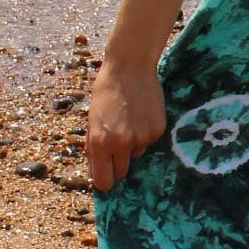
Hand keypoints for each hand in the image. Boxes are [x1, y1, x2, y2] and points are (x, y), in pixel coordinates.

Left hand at [87, 60, 166, 193]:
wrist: (130, 67)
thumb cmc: (106, 91)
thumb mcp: (91, 118)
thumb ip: (93, 146)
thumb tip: (97, 170)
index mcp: (99, 142)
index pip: (104, 182)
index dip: (104, 180)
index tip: (105, 175)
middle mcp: (121, 144)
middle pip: (121, 173)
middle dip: (117, 164)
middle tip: (116, 144)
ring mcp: (142, 138)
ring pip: (136, 155)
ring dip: (131, 145)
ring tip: (129, 121)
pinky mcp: (157, 131)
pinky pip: (149, 141)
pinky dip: (144, 133)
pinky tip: (141, 114)